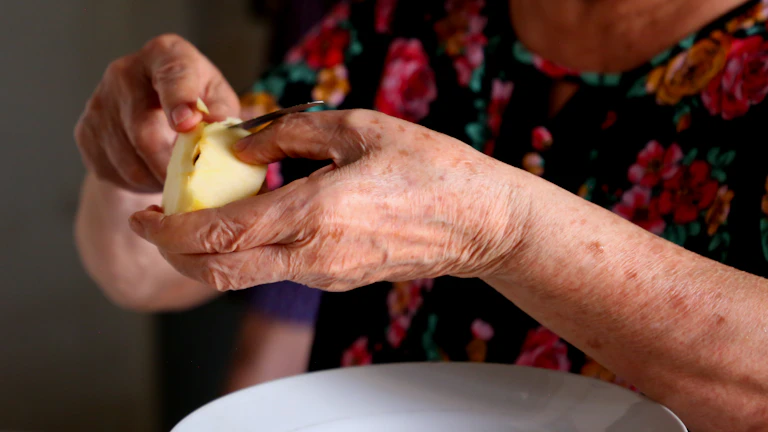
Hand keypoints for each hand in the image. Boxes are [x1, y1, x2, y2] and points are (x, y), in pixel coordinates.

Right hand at [74, 34, 239, 192]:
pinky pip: (113, 169)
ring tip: (174, 176)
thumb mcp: (217, 100)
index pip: (172, 75)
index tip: (187, 125)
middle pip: (144, 130)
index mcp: (165, 55)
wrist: (156, 116)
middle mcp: (125, 72)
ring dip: (155, 176)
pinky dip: (138, 182)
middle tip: (189, 179)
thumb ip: (220, 110)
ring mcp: (99, 101)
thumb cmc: (196, 103)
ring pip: (128, 158)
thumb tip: (217, 123)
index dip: (179, 101)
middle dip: (170, 162)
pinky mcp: (85, 131)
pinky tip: (152, 174)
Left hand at [129, 110, 529, 290]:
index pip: (221, 234)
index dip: (172, 230)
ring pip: (245, 277)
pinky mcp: (336, 280)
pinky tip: (253, 221)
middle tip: (155, 225)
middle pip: (220, 272)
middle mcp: (314, 255)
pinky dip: (247, 251)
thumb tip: (246, 145)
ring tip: (198, 217)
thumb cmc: (431, 171)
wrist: (479, 223)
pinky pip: (277, 271)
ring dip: (209, 253)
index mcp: (315, 214)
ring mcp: (325, 275)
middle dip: (175, 252)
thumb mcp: (359, 128)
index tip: (147, 215)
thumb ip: (292, 134)